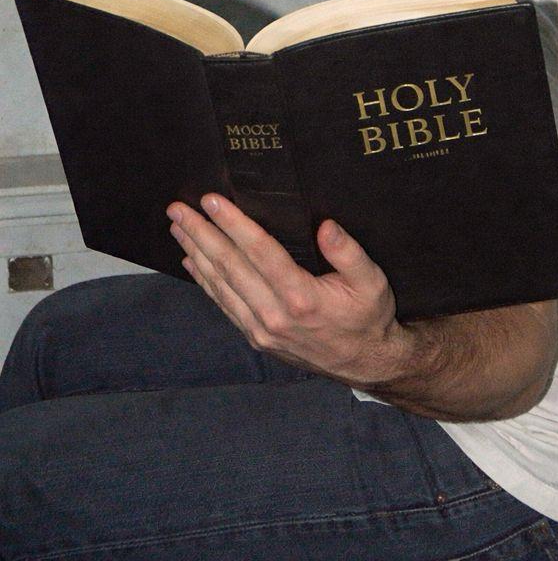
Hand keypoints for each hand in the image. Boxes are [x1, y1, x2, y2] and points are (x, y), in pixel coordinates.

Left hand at [166, 195, 404, 383]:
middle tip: (177, 209)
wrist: (364, 363)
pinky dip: (204, 282)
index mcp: (301, 297)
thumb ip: (349, 253)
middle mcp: (274, 315)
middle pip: (230, 266)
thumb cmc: (368, 316)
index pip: (259, 252)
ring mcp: (261, 330)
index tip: (211, 201)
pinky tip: (192, 262)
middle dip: (201, 234)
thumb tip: (325, 226)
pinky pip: (224, 304)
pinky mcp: (256, 337)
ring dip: (196, 253)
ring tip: (178, 228)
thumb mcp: (372, 281)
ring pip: (220, 285)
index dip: (233, 223)